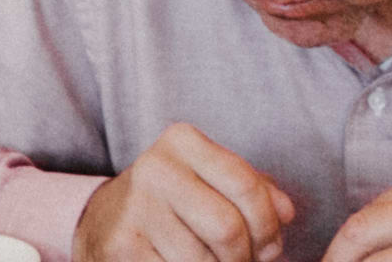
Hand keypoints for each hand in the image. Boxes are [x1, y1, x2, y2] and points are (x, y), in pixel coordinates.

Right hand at [80, 123, 298, 261]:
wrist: (105, 225)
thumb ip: (255, 192)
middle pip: (227, 228)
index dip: (268, 226)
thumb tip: (286, 212)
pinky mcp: (122, 247)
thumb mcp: (211, 184)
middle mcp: (154, 168)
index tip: (269, 247)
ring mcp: (134, 209)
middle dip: (245, 258)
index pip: (246, 184)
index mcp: (182, 142)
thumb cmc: (175, 206)